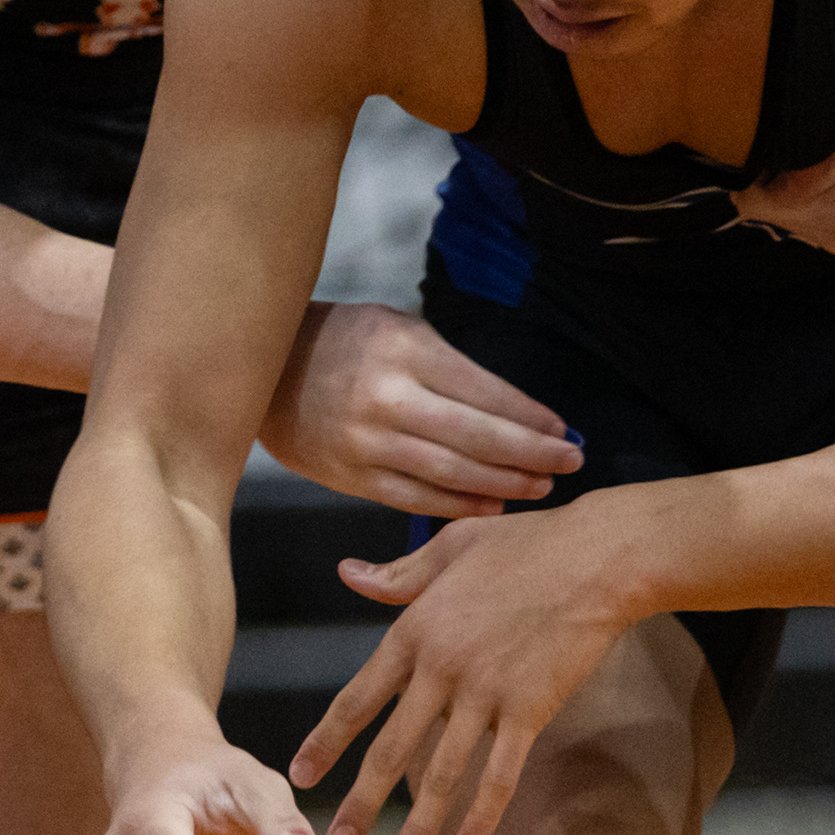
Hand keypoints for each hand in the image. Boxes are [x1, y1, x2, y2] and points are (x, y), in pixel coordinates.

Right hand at [258, 300, 583, 514]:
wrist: (264, 373)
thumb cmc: (345, 343)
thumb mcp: (398, 329)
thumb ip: (450, 367)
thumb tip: (514, 411)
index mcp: (406, 352)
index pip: (485, 391)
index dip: (530, 416)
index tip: (564, 429)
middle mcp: (389, 400)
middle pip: (477, 437)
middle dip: (532, 454)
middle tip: (570, 462)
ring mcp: (368, 443)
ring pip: (451, 474)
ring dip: (504, 484)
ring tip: (541, 486)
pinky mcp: (352, 477)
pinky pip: (416, 499)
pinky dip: (459, 506)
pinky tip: (493, 505)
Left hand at [299, 511, 640, 834]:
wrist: (600, 556)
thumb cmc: (529, 544)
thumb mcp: (453, 546)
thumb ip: (399, 573)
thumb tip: (348, 574)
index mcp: (416, 629)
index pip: (358, 697)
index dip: (327, 740)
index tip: (301, 774)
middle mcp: (441, 667)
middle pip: (390, 747)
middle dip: (360, 802)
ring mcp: (486, 692)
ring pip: (441, 772)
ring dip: (418, 826)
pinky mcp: (530, 709)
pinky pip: (500, 773)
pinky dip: (482, 815)